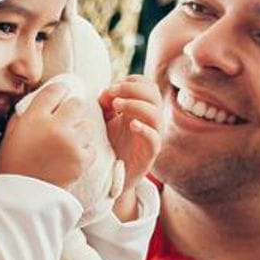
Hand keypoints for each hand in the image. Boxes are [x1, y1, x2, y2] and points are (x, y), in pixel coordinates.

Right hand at [0, 84, 95, 189]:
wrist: (24, 193)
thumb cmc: (15, 161)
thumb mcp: (13, 131)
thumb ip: (28, 112)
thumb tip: (45, 98)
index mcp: (35, 117)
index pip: (55, 90)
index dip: (60, 91)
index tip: (62, 94)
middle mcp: (55, 126)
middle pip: (78, 104)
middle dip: (73, 109)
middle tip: (67, 118)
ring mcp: (71, 143)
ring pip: (87, 125)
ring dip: (80, 130)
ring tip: (67, 141)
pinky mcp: (82, 158)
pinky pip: (91, 145)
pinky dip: (84, 149)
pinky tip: (71, 154)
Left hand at [100, 77, 161, 221]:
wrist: (110, 177)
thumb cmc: (108, 146)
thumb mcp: (103, 120)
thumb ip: (105, 104)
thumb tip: (107, 92)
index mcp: (140, 109)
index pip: (148, 86)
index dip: (133, 81)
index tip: (112, 87)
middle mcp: (149, 121)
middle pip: (154, 95)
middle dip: (133, 89)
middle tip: (113, 93)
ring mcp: (151, 136)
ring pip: (155, 114)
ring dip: (136, 105)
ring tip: (117, 105)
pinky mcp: (150, 154)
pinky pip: (155, 138)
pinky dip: (145, 129)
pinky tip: (131, 125)